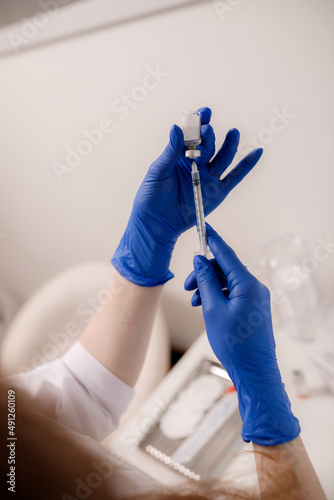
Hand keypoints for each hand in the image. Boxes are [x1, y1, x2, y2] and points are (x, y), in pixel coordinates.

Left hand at [112, 107, 262, 285]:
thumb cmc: (151, 196)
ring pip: (223, 157)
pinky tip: (257, 152)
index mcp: (180, 156)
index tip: (203, 112)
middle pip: (208, 145)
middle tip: (207, 129)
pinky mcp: (218, 192)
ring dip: (229, 144)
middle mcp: (196, 164)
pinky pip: (235, 177)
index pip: (192, 135)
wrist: (156, 223)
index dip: (198, 123)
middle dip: (209, 135)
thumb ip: (170, 152)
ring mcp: (208, 177)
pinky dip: (247, 165)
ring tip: (233, 132)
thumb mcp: (158, 171)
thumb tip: (176, 127)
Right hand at [184, 224, 300, 444]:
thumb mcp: (213, 309)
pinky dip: (217, 296)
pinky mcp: (253, 307)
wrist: (253, 370)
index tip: (204, 227)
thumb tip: (200, 261)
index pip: (227, 254)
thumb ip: (206, 281)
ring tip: (195, 301)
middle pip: (225, 268)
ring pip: (227, 281)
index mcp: (248, 284)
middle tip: (188, 285)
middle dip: (204, 273)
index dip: (213, 241)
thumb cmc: (234, 343)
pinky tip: (204, 306)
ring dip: (208, 286)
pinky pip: (233, 293)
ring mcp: (255, 298)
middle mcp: (255, 287)